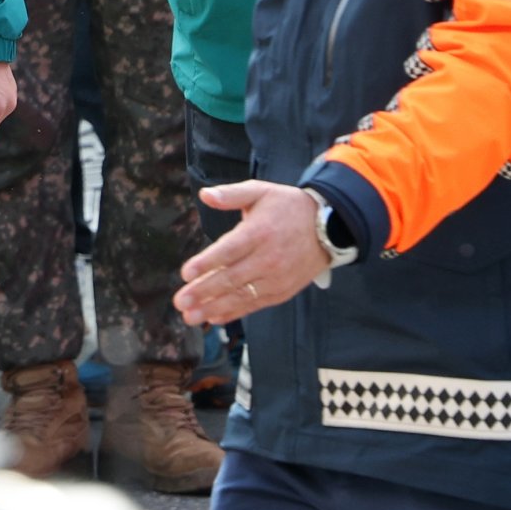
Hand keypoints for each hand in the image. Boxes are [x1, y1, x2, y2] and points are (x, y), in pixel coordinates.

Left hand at [178, 181, 331, 323]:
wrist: (330, 227)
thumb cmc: (287, 207)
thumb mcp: (260, 191)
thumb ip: (231, 194)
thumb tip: (205, 195)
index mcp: (259, 232)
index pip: (229, 250)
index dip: (207, 263)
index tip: (185, 273)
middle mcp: (268, 258)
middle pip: (231, 278)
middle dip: (203, 292)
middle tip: (180, 302)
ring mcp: (277, 278)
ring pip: (241, 295)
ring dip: (214, 307)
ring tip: (191, 316)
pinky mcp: (283, 290)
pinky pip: (256, 304)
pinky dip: (235, 312)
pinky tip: (214, 317)